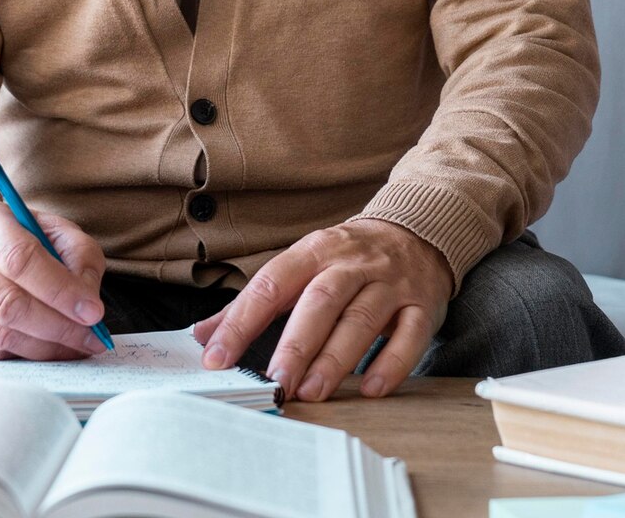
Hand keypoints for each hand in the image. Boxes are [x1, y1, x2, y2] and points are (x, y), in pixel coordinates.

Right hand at [0, 200, 108, 359]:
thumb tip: (87, 300)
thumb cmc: (12, 241)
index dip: (60, 290)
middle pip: (8, 304)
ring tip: (74, 346)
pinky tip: (40, 348)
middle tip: (91, 338)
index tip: (93, 312)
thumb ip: (78, 255)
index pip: (20, 259)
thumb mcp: (51, 230)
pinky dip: (20, 357)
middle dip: (58, 327)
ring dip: (45, 347)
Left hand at [193, 219, 451, 400]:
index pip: (271, 284)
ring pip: (361, 320)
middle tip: (274, 381)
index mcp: (314, 251)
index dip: (241, 321)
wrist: (417, 232)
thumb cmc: (348, 258)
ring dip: (335, 359)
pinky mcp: (422, 305)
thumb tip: (202, 334)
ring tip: (311, 392)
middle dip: (296, 344)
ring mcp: (389, 284)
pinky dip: (392, 364)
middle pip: (320, 302)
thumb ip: (255, 301)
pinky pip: (410, 335)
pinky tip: (371, 389)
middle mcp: (351, 264)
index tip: (216, 356)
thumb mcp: (301, 265)